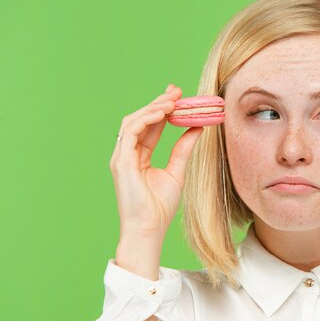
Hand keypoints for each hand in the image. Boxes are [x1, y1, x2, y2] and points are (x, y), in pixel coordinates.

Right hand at [110, 84, 203, 247]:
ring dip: (152, 108)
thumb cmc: (159, 208)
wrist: (149, 229)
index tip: (179, 96)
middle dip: (158, 103)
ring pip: (133, 122)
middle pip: (140, 120)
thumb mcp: (177, 172)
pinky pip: (131, 132)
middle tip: (177, 90)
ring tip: (172, 100)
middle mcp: (127, 154)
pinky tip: (162, 113)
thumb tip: (198, 127)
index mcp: (139, 157)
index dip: (162, 109)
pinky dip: (146, 119)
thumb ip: (184, 148)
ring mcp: (121, 157)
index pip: (150, 126)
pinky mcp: (120, 162)